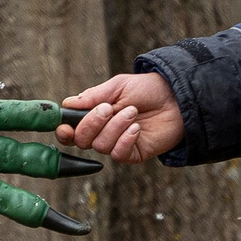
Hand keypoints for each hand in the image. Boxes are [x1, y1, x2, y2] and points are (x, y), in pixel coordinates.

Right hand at [57, 72, 182, 162]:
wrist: (176, 98)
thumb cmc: (147, 89)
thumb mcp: (118, 86)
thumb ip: (93, 96)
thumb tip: (68, 103)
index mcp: (94, 115)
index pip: (70, 129)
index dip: (64, 130)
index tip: (65, 125)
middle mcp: (102, 132)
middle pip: (81, 140)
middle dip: (92, 124)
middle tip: (108, 108)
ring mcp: (116, 144)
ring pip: (100, 146)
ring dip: (115, 127)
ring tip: (132, 112)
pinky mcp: (132, 154)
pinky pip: (118, 154)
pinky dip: (125, 139)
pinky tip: (137, 128)